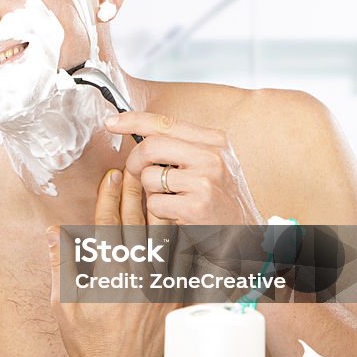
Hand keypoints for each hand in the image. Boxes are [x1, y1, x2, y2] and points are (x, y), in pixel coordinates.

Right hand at [48, 169, 179, 356]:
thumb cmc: (86, 338)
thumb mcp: (63, 301)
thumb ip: (60, 263)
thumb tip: (54, 232)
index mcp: (107, 274)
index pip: (108, 225)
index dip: (108, 198)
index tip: (110, 178)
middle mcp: (136, 277)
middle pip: (136, 224)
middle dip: (134, 193)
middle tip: (133, 170)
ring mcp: (158, 286)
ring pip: (163, 238)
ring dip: (158, 209)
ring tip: (157, 186)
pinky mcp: (173, 296)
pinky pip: (181, 260)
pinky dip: (180, 238)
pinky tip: (180, 220)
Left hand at [106, 112, 262, 225]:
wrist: (245, 235)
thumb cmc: (222, 200)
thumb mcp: (210, 164)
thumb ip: (182, 147)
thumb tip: (142, 135)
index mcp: (215, 141)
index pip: (165, 122)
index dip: (133, 120)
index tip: (112, 122)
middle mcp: (212, 157)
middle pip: (151, 146)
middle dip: (135, 161)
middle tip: (137, 173)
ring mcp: (204, 181)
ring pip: (149, 177)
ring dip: (151, 192)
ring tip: (172, 198)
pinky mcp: (195, 206)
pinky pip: (155, 203)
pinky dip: (159, 211)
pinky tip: (177, 214)